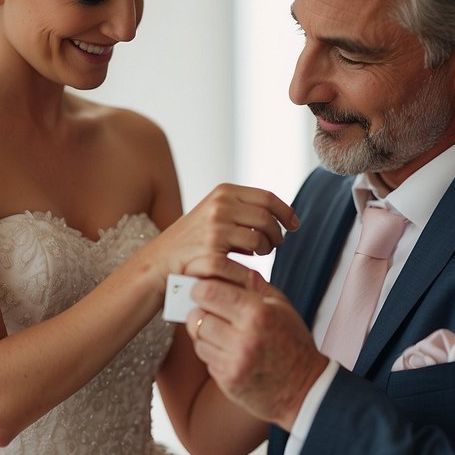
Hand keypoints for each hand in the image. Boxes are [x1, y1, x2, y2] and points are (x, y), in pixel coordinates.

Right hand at [142, 184, 298, 281]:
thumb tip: (279, 214)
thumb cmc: (192, 241)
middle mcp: (220, 205)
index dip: (286, 211)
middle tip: (278, 243)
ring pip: (261, 235)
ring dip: (268, 247)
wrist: (160, 262)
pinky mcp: (213, 249)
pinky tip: (248, 263)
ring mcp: (216, 226)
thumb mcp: (214, 213)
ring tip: (262, 253)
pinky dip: (255, 260)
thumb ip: (241, 209)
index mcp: (223, 192)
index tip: (294, 224)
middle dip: (278, 232)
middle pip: (267, 216)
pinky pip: (249, 254)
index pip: (267, 197)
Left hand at [182, 255, 326, 429]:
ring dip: (203, 332)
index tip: (202, 288)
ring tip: (221, 331)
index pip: (209, 291)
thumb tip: (225, 266)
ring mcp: (234, 361)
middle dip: (199, 310)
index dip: (200, 287)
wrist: (304, 389)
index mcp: (258, 312)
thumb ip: (253, 285)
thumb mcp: (280, 306)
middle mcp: (244, 337)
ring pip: (197, 336)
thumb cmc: (292, 342)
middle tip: (207, 309)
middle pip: (197, 315)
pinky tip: (228, 351)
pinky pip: (204, 357)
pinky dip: (211, 352)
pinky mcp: (227, 380)